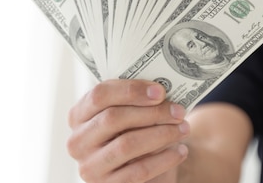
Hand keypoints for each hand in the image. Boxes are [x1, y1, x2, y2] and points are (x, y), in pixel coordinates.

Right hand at [67, 79, 189, 182]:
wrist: (144, 165)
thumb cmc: (138, 129)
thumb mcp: (133, 112)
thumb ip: (138, 99)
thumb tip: (161, 91)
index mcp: (80, 115)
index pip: (100, 95)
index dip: (131, 90)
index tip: (160, 91)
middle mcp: (78, 141)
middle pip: (113, 118)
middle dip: (151, 113)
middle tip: (178, 111)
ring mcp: (90, 167)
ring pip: (126, 144)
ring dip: (161, 134)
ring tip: (184, 128)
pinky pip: (138, 171)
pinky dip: (164, 159)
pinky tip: (181, 151)